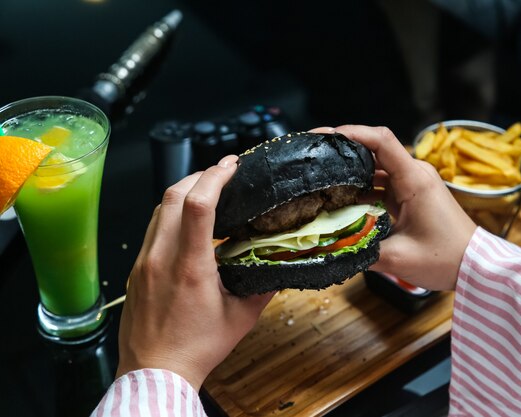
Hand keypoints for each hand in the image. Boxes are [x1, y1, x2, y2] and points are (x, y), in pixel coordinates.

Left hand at [116, 155, 272, 390]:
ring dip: (183, 192)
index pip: (199, 205)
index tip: (231, 165)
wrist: (155, 371)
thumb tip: (279, 263)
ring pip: (159, 208)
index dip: (216, 176)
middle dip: (199, 175)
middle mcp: (161, 258)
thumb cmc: (195, 349)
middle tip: (221, 173)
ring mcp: (144, 262)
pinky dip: (171, 213)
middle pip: (173, 195)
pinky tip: (187, 222)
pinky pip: (152, 228)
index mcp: (190, 267)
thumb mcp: (241, 318)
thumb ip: (263, 287)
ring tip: (206, 192)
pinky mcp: (137, 269)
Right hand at [311, 125, 475, 289]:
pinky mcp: (411, 195)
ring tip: (320, 178)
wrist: (475, 266)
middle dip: (343, 150)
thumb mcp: (398, 258)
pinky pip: (382, 183)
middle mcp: (414, 174)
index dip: (351, 132)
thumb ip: (360, 250)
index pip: (381, 140)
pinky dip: (361, 187)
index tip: (324, 137)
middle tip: (312, 157)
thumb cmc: (445, 258)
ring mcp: (413, 183)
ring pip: (375, 167)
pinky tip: (341, 198)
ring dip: (350, 171)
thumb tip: (328, 249)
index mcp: (414, 180)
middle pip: (374, 149)